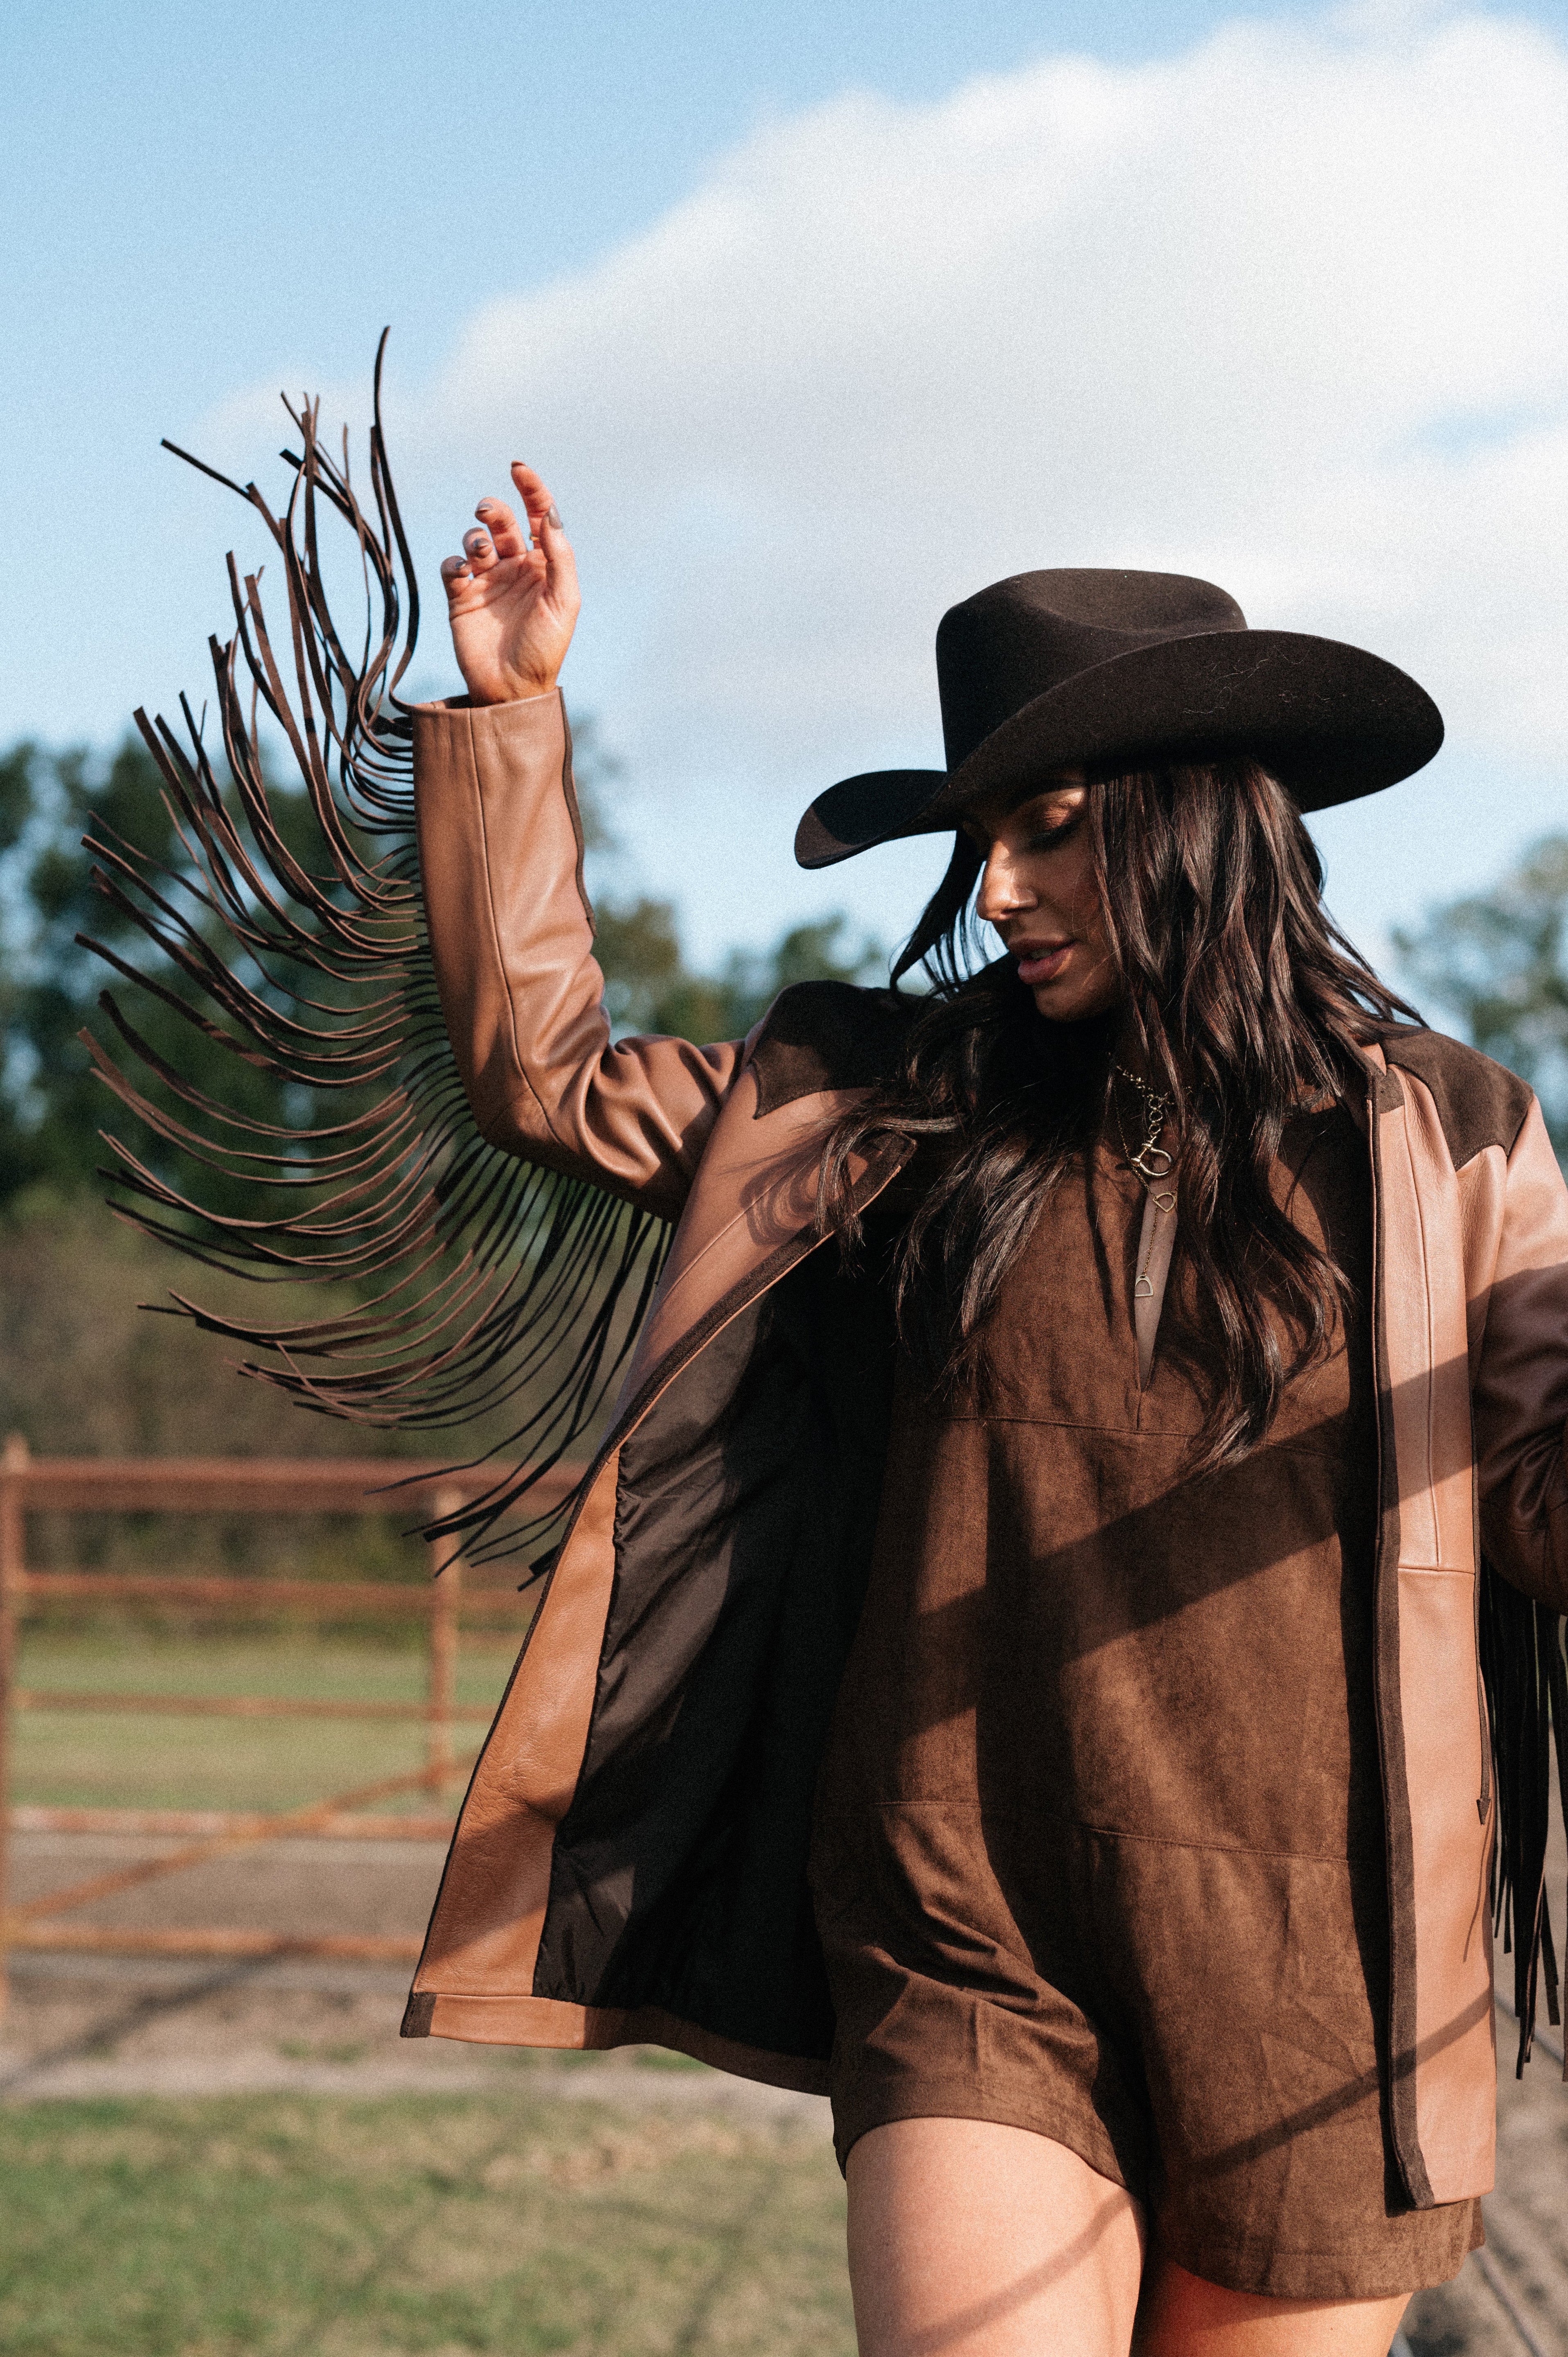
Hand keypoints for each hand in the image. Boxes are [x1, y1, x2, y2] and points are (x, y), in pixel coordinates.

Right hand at [439, 463, 580, 705]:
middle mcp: (516, 568)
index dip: (531, 489)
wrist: (511, 689)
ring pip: (475, 539)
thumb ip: (559, 557)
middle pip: (502, 522)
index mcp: (544, 566)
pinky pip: (451, 566)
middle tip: (487, 512)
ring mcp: (488, 581)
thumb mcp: (563, 602)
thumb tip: (551, 514)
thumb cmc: (544, 649)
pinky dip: (453, 563)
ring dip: (475, 538)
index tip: (518, 468)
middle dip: (493, 509)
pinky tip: (461, 575)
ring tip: (479, 556)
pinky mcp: (461, 597)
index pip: (538, 516)